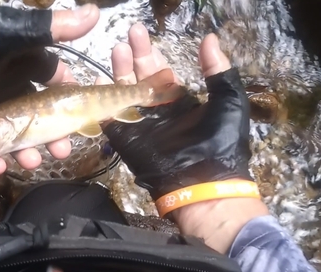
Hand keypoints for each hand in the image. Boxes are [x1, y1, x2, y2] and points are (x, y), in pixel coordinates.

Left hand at [0, 0, 99, 174]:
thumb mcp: (14, 32)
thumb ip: (53, 27)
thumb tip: (97, 12)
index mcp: (24, 65)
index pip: (56, 83)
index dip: (71, 101)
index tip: (84, 119)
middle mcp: (8, 87)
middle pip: (38, 118)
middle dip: (52, 137)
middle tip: (61, 152)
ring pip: (14, 137)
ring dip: (25, 153)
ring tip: (30, 164)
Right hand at [97, 23, 253, 205]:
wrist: (202, 181)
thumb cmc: (220, 141)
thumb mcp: (229, 100)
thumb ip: (218, 69)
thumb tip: (210, 38)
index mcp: (180, 100)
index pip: (160, 70)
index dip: (150, 52)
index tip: (141, 33)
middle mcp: (157, 109)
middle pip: (139, 76)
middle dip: (134, 55)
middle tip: (129, 33)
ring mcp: (139, 123)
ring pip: (123, 92)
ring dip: (119, 70)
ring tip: (118, 49)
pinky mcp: (125, 138)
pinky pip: (110, 116)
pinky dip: (102, 100)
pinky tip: (98, 79)